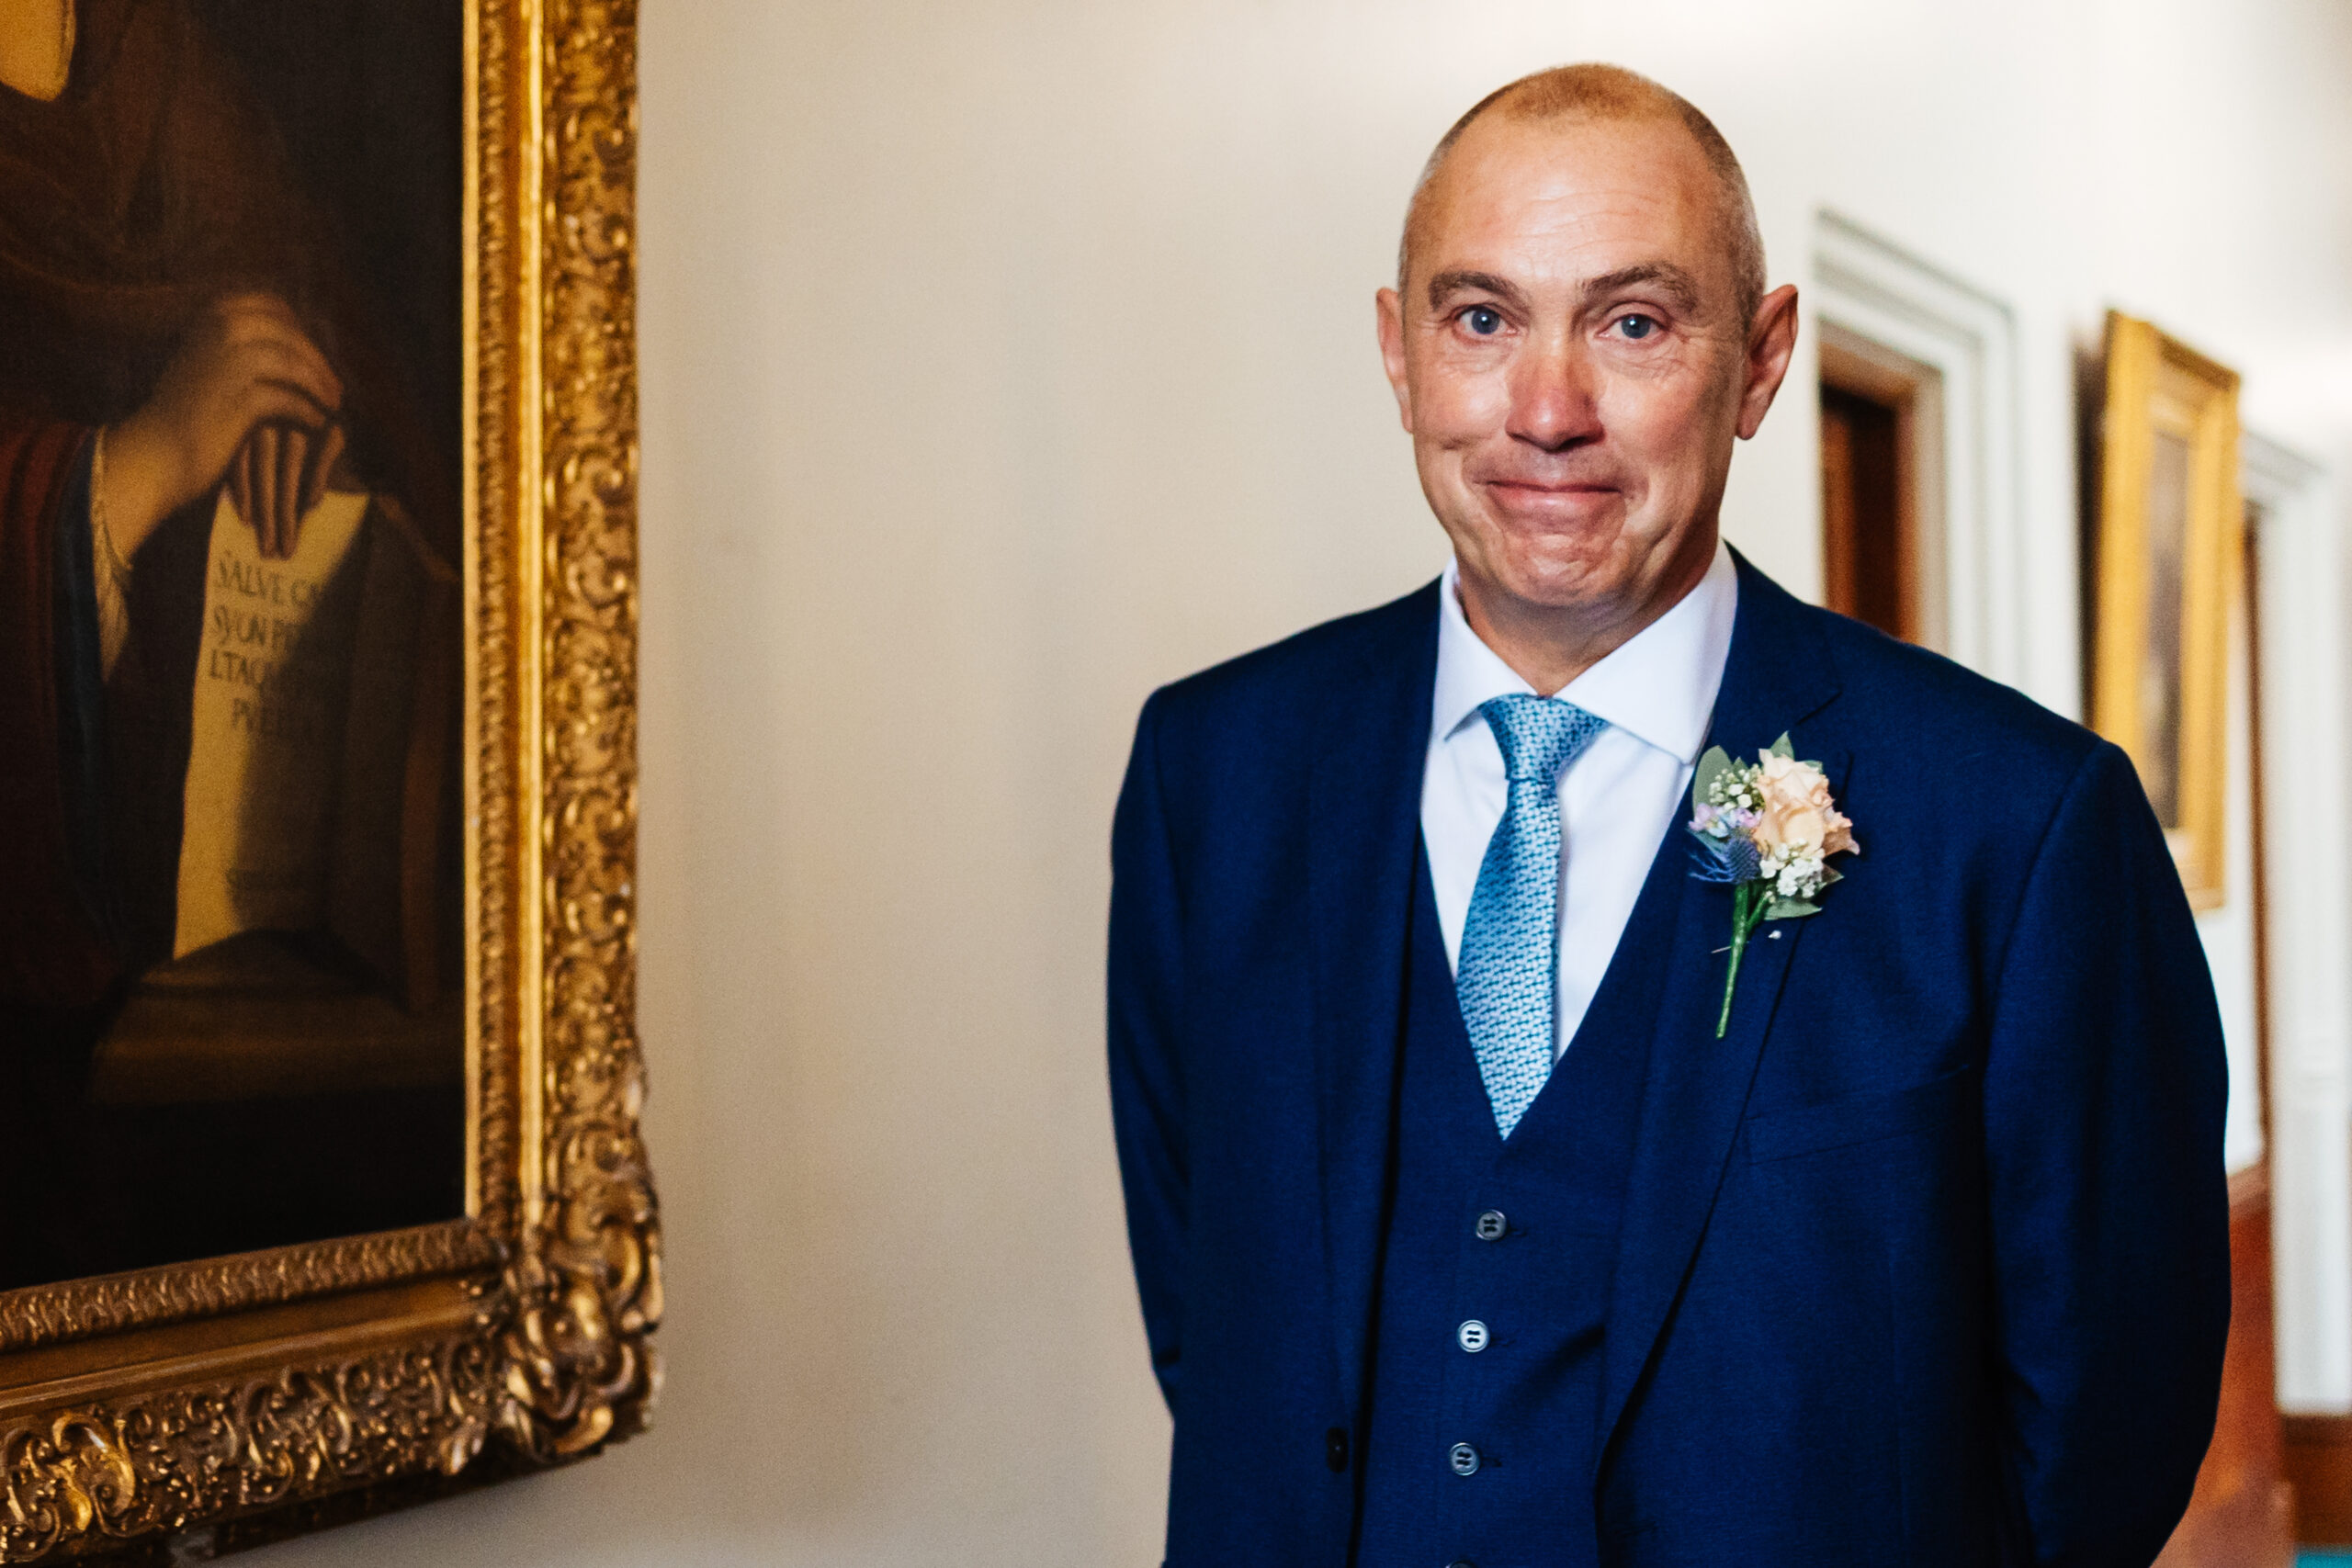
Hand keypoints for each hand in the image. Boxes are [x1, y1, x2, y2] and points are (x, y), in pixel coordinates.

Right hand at [98, 293, 342, 559]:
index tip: (314, 355)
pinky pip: (291, 399)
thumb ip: (244, 343)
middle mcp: (219, 329)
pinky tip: (318, 424)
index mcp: (210, 314)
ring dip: (320, 386)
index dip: (300, 329)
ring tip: (333, 406)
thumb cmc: (186, 412)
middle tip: (335, 387)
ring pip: (294, 363)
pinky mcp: (241, 398)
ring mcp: (229, 360)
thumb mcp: (210, 363)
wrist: (153, 454)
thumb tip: (297, 335)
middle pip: (290, 333)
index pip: (272, 305)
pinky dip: (310, 412)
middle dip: (317, 360)